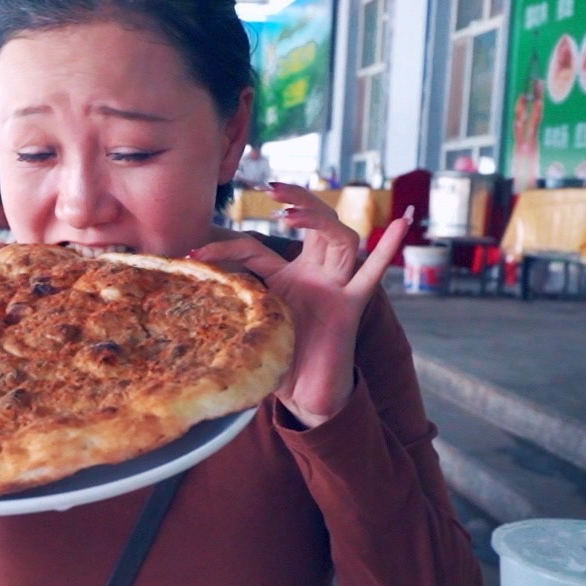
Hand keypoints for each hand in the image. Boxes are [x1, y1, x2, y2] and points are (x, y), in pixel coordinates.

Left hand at [193, 182, 411, 426]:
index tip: (193, 254)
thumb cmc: (281, 360)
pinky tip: (404, 223)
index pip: (258, 249)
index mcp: (291, 276)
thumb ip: (229, 304)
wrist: (305, 396)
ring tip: (290, 212)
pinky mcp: (350, 307)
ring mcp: (337, 287)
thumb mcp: (248, 322)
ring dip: (320, 218)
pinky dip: (389, 249)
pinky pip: (373, 275)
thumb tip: (181, 299)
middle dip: (297, 201)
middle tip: (270, 189)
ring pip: (341, 238)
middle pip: (315, 224)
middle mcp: (318, 275)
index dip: (226, 249)